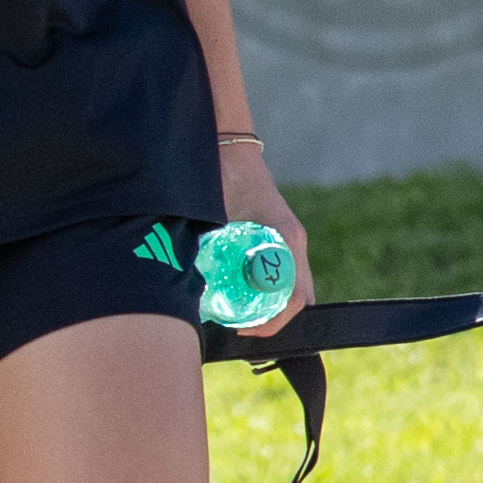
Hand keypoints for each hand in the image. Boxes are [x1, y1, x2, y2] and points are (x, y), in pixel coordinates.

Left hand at [219, 138, 315, 331]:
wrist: (231, 152)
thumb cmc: (223, 179)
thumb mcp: (212, 217)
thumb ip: (202, 247)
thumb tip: (185, 290)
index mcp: (287, 238)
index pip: (296, 295)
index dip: (275, 321)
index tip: (246, 330)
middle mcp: (293, 241)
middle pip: (298, 295)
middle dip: (273, 319)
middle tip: (240, 329)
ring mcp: (288, 239)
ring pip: (290, 286)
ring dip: (271, 306)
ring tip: (239, 317)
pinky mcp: (278, 237)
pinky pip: (281, 273)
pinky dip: (267, 290)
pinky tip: (240, 293)